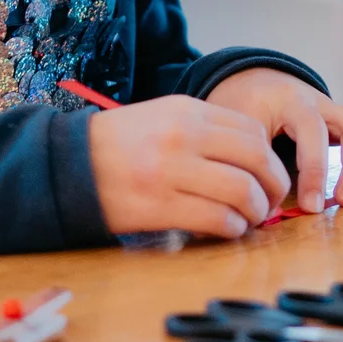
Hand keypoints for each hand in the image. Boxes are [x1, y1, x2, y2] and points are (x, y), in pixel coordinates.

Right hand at [87, 95, 289, 237]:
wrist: (68, 165)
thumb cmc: (121, 144)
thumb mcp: (163, 117)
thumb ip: (205, 129)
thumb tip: (252, 159)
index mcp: (188, 111)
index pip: (252, 131)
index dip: (272, 158)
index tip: (271, 176)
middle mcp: (185, 136)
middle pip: (256, 160)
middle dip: (274, 185)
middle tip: (271, 202)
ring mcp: (172, 171)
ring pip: (242, 191)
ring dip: (256, 211)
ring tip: (250, 219)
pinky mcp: (160, 206)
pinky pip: (216, 218)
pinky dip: (232, 228)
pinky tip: (227, 230)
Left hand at [207, 68, 342, 214]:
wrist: (253, 82)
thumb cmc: (243, 107)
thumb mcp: (237, 126)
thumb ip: (248, 158)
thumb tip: (260, 203)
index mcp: (289, 100)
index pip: (311, 131)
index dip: (314, 170)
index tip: (312, 206)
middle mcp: (317, 101)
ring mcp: (332, 109)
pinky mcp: (339, 121)